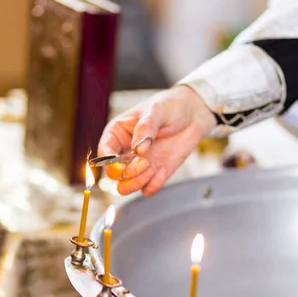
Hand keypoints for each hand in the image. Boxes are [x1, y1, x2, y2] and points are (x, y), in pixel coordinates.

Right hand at [97, 85, 216, 195]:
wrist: (193, 114)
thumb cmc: (170, 106)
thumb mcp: (157, 110)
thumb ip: (146, 128)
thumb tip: (138, 149)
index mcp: (117, 134)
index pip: (104, 153)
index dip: (109, 162)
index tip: (122, 164)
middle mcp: (124, 152)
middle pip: (113, 175)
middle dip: (127, 173)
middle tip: (145, 162)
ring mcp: (138, 165)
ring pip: (125, 187)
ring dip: (137, 182)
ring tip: (154, 168)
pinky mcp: (154, 173)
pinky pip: (147, 189)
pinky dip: (153, 186)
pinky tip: (163, 171)